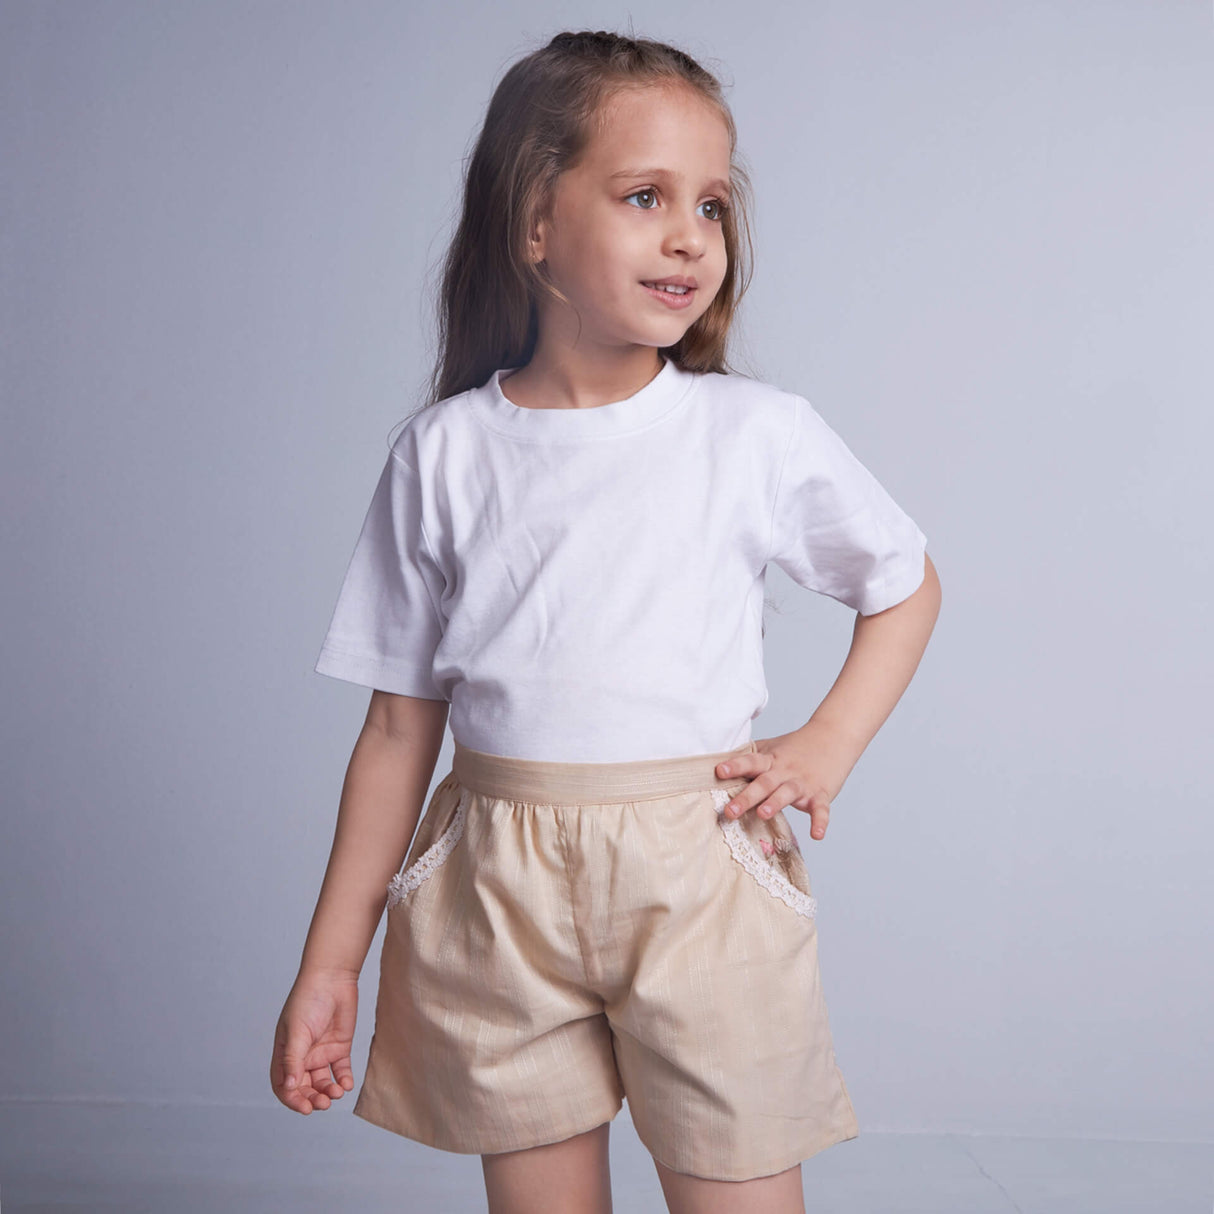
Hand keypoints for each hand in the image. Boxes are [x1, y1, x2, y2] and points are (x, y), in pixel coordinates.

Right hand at [271, 967, 358, 1113]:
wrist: (333, 979)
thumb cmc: (308, 1000)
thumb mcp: (297, 1031)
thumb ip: (293, 1060)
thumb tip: (290, 1087)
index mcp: (285, 1053)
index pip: (284, 1085)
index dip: (292, 1099)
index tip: (304, 1107)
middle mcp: (302, 1056)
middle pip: (304, 1088)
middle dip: (312, 1099)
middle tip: (323, 1103)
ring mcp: (321, 1053)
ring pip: (322, 1082)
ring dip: (328, 1092)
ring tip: (336, 1093)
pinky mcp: (339, 1048)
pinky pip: (341, 1070)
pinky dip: (343, 1080)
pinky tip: (346, 1084)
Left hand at [713, 726, 854, 841]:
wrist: (832, 737)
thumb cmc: (795, 747)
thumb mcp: (770, 748)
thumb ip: (748, 758)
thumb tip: (716, 766)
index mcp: (770, 760)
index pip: (750, 762)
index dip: (735, 766)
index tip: (719, 771)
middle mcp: (784, 771)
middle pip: (764, 783)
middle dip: (746, 797)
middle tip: (729, 811)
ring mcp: (803, 783)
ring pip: (787, 793)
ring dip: (775, 803)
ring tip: (762, 814)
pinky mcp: (820, 794)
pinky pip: (821, 809)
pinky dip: (820, 821)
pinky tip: (817, 835)